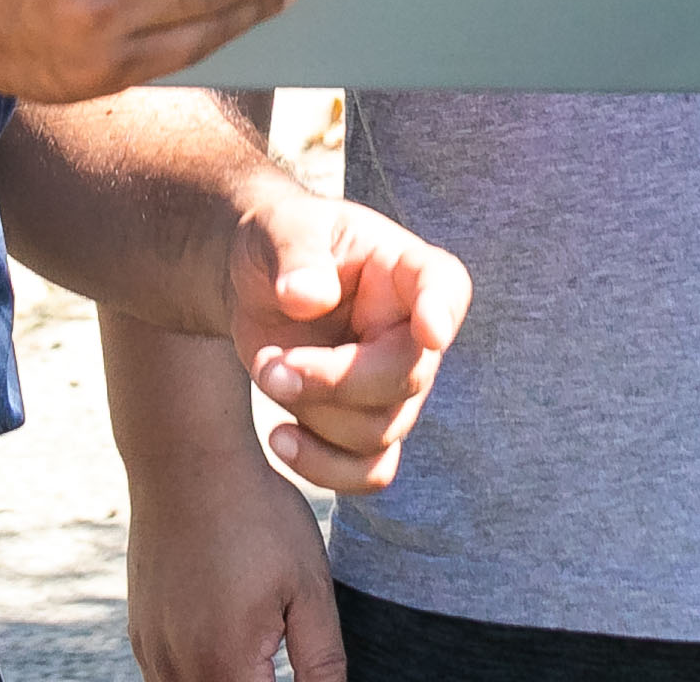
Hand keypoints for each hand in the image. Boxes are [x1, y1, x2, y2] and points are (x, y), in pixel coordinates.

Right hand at [126, 445, 346, 681]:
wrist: (186, 457)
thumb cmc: (258, 515)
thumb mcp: (309, 587)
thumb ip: (322, 663)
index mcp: (226, 665)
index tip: (296, 669)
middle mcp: (179, 668)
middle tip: (276, 647)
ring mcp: (152, 651)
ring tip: (257, 649)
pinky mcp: (140, 631)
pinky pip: (167, 678)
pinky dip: (197, 675)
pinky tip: (224, 639)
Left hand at [224, 176, 469, 494]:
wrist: (254, 282)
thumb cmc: (278, 241)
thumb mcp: (280, 229)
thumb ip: (297, 255)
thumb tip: (307, 297)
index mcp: (405, 269)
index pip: (444, 287)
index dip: (443, 312)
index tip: (430, 329)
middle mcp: (413, 330)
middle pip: (404, 378)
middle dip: (333, 381)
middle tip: (270, 366)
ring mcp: (395, 383)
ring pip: (379, 430)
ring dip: (314, 414)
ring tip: (265, 372)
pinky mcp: (365, 423)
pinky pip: (371, 470)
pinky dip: (326, 469)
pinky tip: (280, 439)